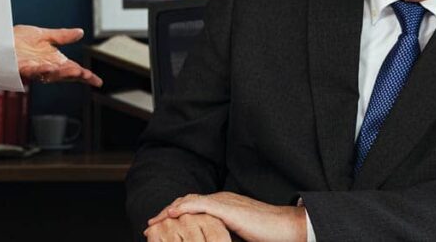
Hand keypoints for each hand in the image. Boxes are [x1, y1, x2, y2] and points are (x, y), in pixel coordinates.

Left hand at [13, 25, 102, 86]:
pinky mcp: (19, 68)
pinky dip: (40, 70)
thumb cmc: (16, 39)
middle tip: (85, 75)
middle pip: (63, 74)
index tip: (98, 82)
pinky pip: (31, 71)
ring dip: (61, 74)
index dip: (85, 76)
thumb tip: (80, 32)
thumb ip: (62, 36)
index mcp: (52, 60)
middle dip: (74, 75)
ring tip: (73, 71)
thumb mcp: (43, 35)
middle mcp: (44, 67)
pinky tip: (48, 67)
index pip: (72, 69)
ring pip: (49, 75)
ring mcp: (32, 69)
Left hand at [148, 192, 305, 241]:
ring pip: (188, 202)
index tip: (159, 228)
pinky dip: (183, 208)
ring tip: (154, 222)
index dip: (174, 216)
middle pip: (185, 202)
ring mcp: (223, 201)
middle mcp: (220, 199)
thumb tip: (207, 241)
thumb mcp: (236, 234)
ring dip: (169, 212)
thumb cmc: (265, 234)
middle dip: (166, 214)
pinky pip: (200, 205)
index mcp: (222, 205)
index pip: (191, 207)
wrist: (285, 227)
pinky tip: (172, 214)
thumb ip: (221, 235)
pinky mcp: (227, 207)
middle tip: (150, 226)